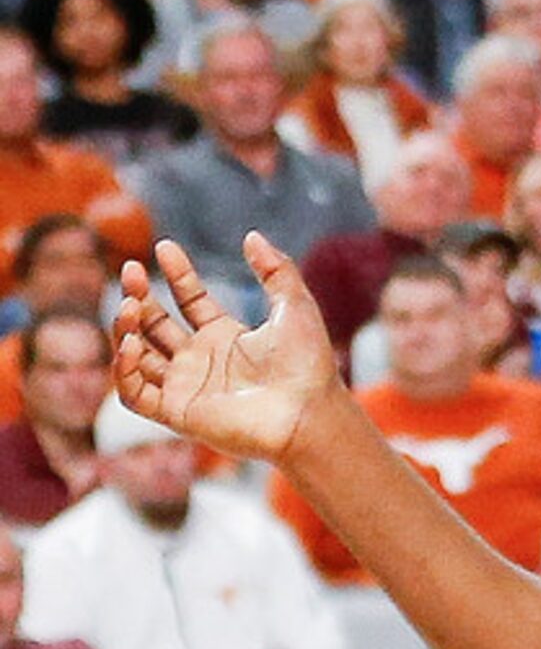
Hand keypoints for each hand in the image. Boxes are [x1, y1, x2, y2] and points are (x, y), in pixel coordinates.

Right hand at [113, 237, 344, 466]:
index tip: (164, 248)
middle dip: (139, 297)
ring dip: (126, 329)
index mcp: (226, 337)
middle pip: (156, 324)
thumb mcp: (295, 306)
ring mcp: (186, 386)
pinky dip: (124, 369)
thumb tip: (251, 235)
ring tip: (130, 304)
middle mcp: (201, 360)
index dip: (176, 274)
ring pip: (137, 356)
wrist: (308, 411)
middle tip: (131, 270)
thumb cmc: (308, 363)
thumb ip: (276, 270)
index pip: (190, 300)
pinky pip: (134, 393)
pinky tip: (130, 342)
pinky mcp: (176, 412)